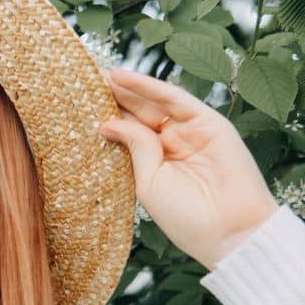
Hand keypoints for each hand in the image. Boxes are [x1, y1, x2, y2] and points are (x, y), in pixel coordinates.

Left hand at [96, 66, 279, 269]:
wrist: (230, 231)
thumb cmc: (187, 218)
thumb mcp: (148, 182)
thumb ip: (133, 147)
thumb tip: (106, 122)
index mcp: (156, 162)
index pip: (127, 132)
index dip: (105, 116)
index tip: (74, 105)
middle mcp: (172, 144)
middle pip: (137, 113)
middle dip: (111, 96)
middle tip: (79, 78)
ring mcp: (190, 131)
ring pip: (153, 102)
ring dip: (125, 86)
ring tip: (94, 73)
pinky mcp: (209, 121)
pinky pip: (174, 98)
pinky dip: (148, 86)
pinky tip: (121, 77)